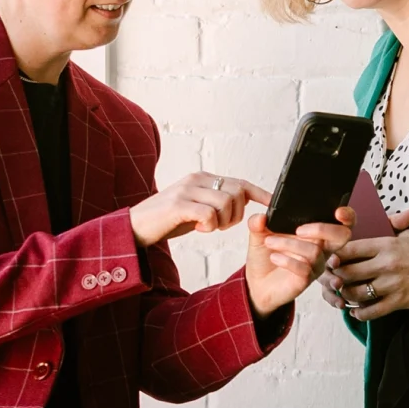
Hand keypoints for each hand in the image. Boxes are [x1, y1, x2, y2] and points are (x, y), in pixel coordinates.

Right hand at [129, 172, 269, 247]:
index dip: (260, 193)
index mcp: (203, 179)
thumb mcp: (196, 209)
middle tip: (219, 225)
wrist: (134, 227)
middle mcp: (196, 179)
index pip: (240, 182)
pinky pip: (208, 213)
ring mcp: (186, 190)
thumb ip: (215, 204)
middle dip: (236, 214)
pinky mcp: (177, 204)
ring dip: (222, 221)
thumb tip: (240, 206)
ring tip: (206, 227)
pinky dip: (209, 226)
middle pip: (237, 192)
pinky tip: (198, 228)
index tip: (274, 203)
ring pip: (226, 202)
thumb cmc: (167, 220)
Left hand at [245, 212, 354, 318]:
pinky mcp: (306, 280)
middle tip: (298, 230)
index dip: (347, 216)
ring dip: (289, 244)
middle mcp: (321, 248)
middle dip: (324, 229)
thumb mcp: (259, 234)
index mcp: (316, 233)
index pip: (342, 222)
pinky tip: (274, 257)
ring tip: (269, 242)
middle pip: (342, 236)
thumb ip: (258, 223)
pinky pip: (304, 268)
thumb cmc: (266, 256)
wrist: (256, 282)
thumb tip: (260, 217)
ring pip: (314, 251)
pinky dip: (287, 260)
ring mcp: (315, 265)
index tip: (337, 211)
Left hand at [312, 209, 408, 319]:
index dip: (336, 254)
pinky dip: (360, 313)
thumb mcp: (408, 234)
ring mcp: (392, 284)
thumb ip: (390, 226)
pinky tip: (355, 311)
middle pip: (349, 272)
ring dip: (346, 295)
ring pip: (357, 293)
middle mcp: (386, 264)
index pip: (351, 248)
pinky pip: (373, 310)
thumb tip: (377, 215)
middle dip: (336, 276)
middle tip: (331, 278)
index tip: (330, 258)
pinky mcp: (399, 301)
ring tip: (343, 293)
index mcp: (386, 245)